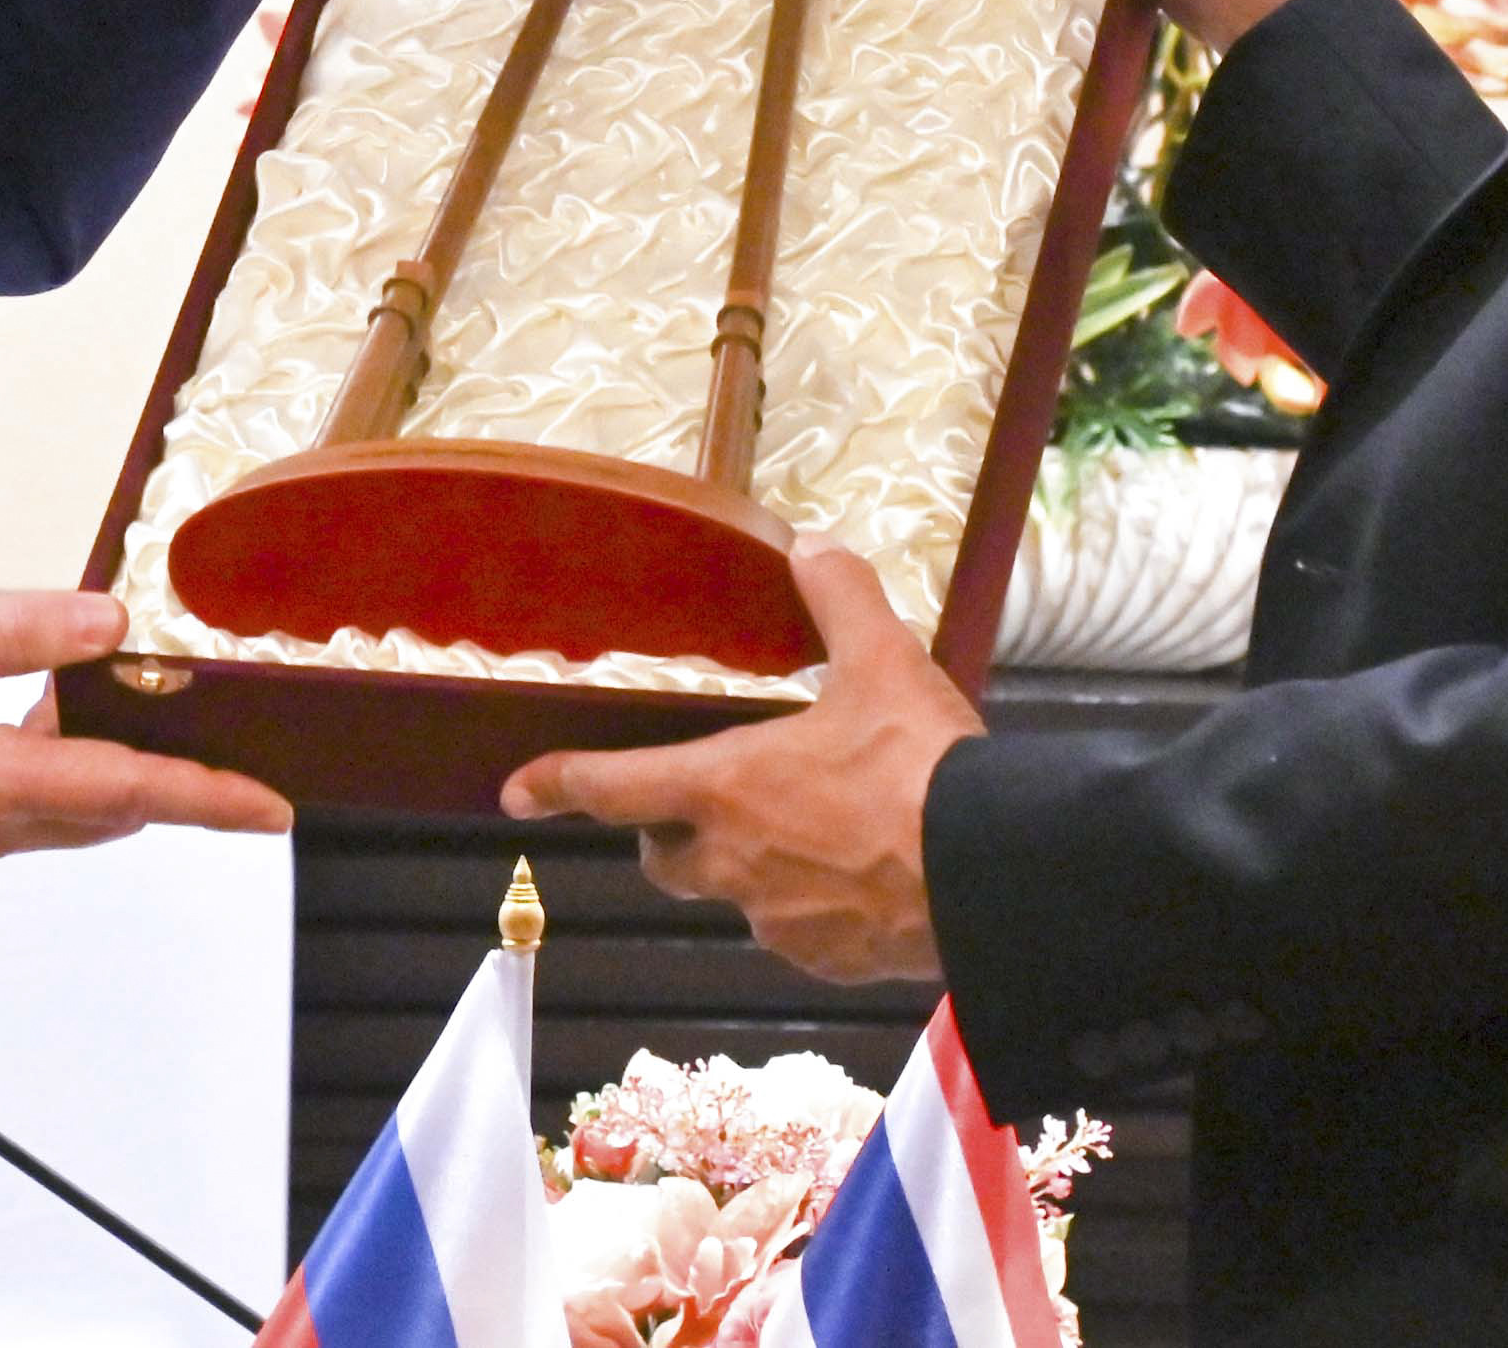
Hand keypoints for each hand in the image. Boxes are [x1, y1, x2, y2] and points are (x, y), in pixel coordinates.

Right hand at [0, 590, 291, 865]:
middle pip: (108, 808)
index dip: (206, 799)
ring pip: (70, 809)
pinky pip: (29, 803)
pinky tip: (59, 709)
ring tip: (157, 707)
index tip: (273, 809)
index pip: (125, 793)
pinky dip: (66, 765)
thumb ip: (23, 630)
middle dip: (174, 778)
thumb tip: (114, 626)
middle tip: (233, 733)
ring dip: (115, 765)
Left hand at [494, 546, 972, 982]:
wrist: (990, 880)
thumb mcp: (884, 663)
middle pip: (665, 856)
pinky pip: (796, 932)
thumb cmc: (920, 770)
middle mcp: (732, 863)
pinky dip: (812, 907)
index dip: (560, 783)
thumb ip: (839, 598)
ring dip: (752, 867)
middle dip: (671, 832)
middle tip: (709, 801)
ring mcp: (776, 921)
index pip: (615, 788)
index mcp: (724, 788)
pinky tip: (861, 877)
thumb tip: (810, 545)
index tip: (517, 791)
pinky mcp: (825, 963)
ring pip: (734, 895)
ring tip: (814, 831)